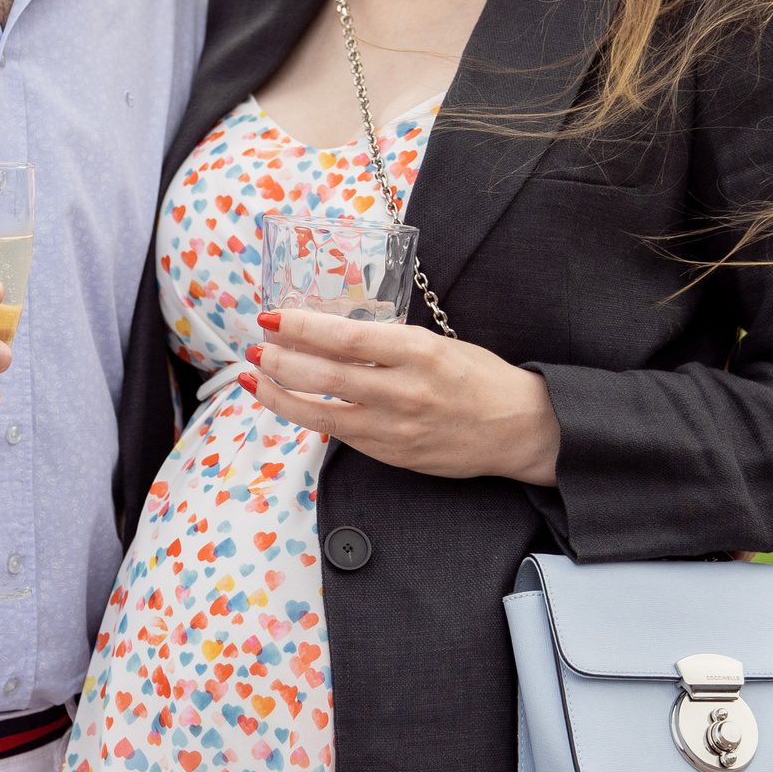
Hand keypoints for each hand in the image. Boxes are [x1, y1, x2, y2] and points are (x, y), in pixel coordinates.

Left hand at [238, 308, 559, 484]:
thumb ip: (388, 342)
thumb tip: (331, 332)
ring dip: (280, 392)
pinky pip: (338, 434)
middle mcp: (404, 391)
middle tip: (254, 345)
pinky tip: (286, 402)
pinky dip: (305, 416)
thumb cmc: (479, 377)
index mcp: (419, 352)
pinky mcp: (391, 454)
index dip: (301, 327)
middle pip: (325, 374)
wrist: (519, 429)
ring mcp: (395, 428)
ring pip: (321, 412)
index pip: (345, 337)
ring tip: (253, 375)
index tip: (272, 317)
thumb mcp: (439, 344)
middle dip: (279, 358)